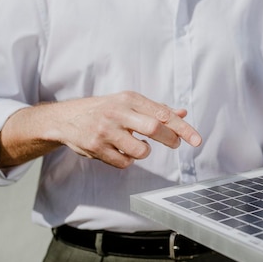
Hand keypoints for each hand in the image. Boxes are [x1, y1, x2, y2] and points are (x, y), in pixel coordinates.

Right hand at [57, 91, 201, 167]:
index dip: (183, 128)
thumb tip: (182, 114)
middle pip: (154, 128)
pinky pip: (124, 162)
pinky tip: (120, 151)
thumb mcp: (130, 103)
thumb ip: (156, 109)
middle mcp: (117, 112)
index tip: (196, 140)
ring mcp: (105, 131)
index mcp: (129, 99)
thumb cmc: (106, 110)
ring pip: (140, 150)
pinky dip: (128, 160)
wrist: (66, 118)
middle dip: (169, 139)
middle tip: (174, 143)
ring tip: (136, 145)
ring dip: (144, 152)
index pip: (163, 114)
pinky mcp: (96, 148)